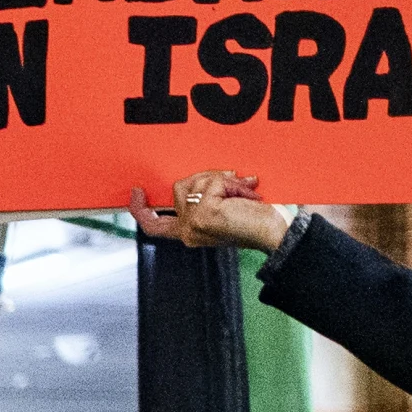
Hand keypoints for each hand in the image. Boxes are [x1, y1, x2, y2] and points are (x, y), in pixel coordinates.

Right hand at [130, 173, 290, 255]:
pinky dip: (231, 183)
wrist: (275, 233)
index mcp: (189, 233)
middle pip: (178, 189)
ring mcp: (193, 224)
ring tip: (244, 193)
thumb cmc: (256, 222)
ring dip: (223, 179)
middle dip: (209, 178)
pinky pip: (211, 182)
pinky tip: (246, 194)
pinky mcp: (203, 215)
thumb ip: (204, 200)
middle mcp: (187, 232)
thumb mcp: (223, 210)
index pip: (154, 226)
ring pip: (194, 181)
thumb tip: (201, 179)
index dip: (140, 209)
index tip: (136, 192)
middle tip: (236, 183)